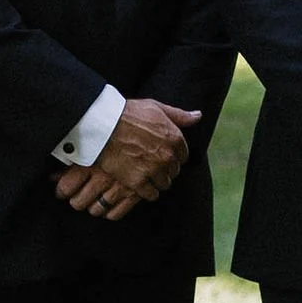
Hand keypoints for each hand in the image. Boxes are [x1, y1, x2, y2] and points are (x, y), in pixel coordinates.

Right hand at [56, 97, 200, 219]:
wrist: (103, 125)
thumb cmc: (129, 113)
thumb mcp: (156, 108)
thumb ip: (179, 115)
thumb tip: (198, 116)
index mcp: (175, 138)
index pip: (183, 156)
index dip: (172, 155)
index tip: (162, 154)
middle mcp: (168, 156)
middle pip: (174, 171)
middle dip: (165, 168)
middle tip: (151, 164)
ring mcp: (153, 170)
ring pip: (164, 184)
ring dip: (157, 181)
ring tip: (145, 174)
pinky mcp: (138, 182)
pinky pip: (151, 194)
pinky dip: (147, 191)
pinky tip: (140, 185)